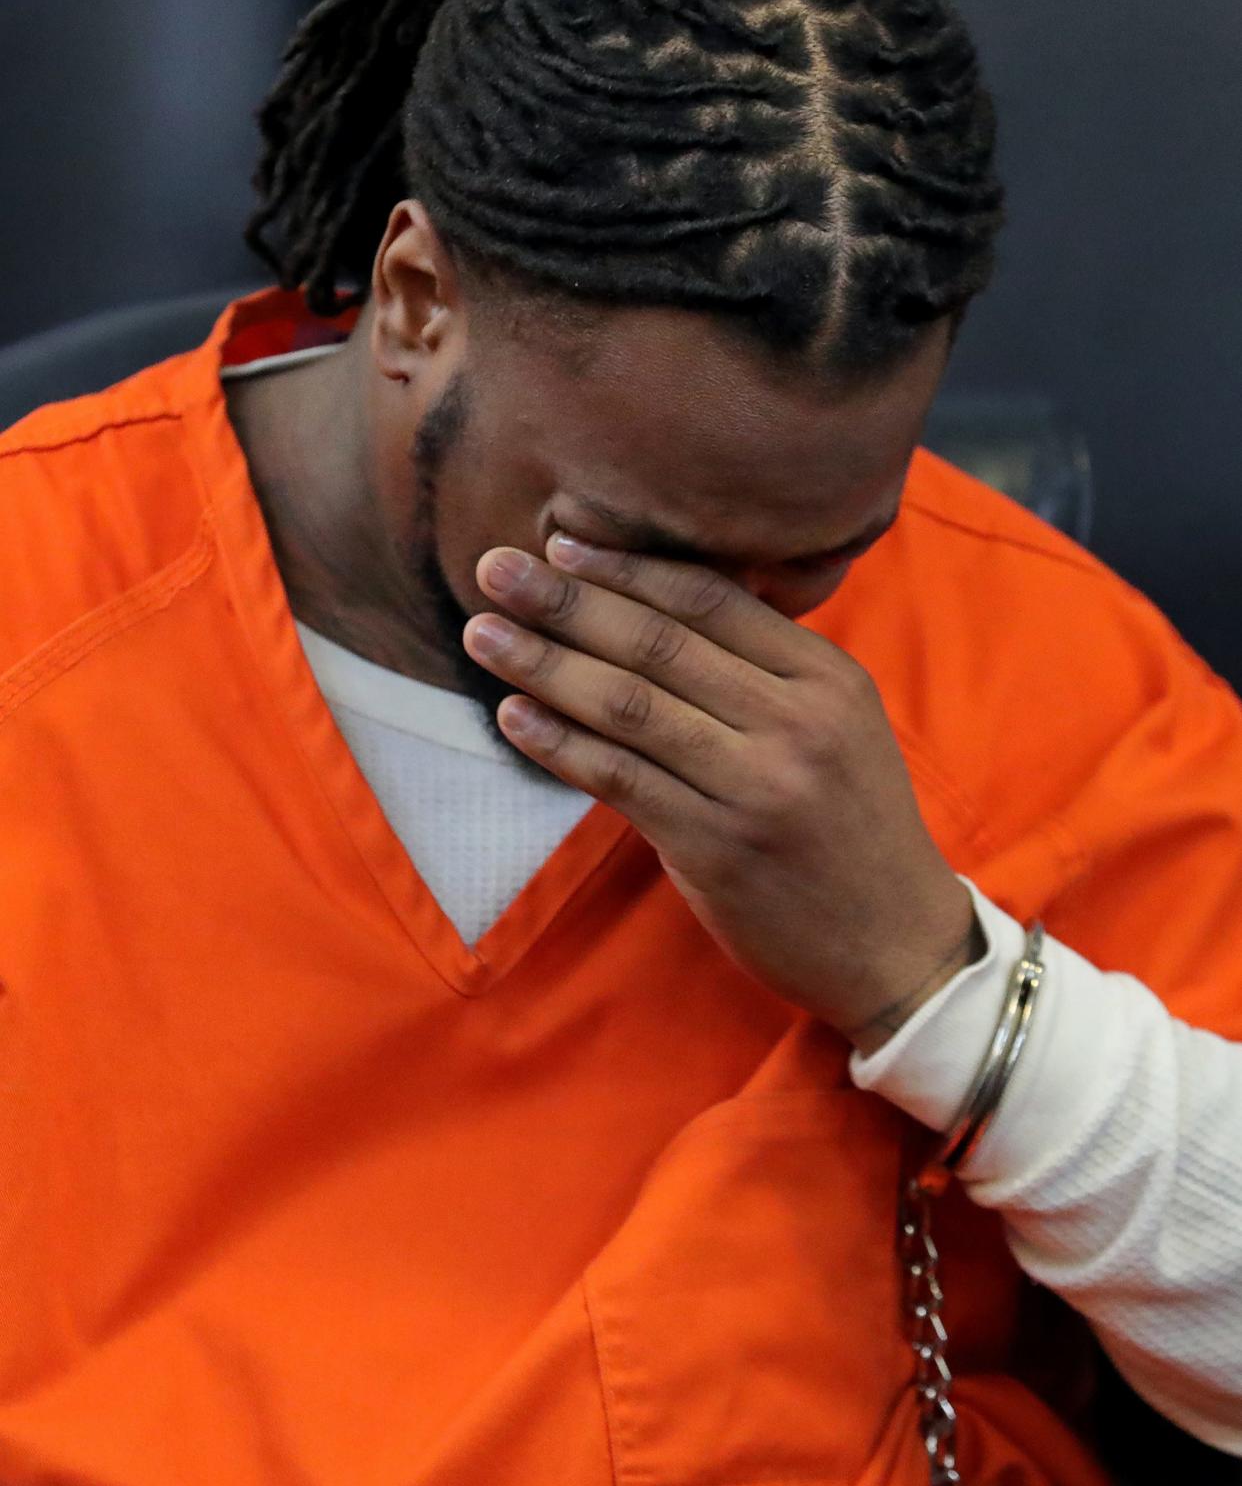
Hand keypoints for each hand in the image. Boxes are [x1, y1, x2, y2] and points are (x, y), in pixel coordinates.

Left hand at [463, 536, 982, 1052]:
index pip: (710, 598)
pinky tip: (515, 717)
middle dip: (566, 600)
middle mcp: (797, 722)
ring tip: (482, 635)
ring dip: (545, 664)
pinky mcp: (718, 849)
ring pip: (629, 706)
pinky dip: (561, 744)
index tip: (560, 540)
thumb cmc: (851, 824)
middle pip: (659, 643)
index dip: (626, 567)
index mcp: (827, 677)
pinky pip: (621, 780)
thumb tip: (654, 601)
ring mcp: (757, 787)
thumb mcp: (840, 725)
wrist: (898, 945)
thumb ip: (764, 669)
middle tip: (493, 568)